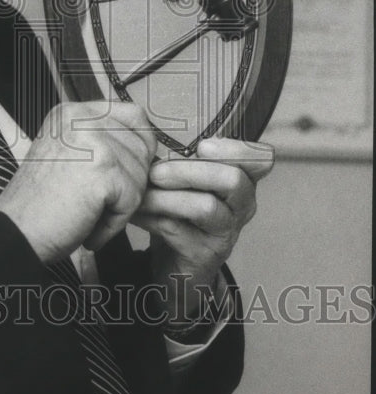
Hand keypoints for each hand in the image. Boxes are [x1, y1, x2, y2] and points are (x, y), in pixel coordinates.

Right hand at [0, 101, 155, 263]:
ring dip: (122, 204)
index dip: (140, 146)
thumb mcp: (67, 154)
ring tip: (89, 214)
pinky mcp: (103, 169)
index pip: (133, 115)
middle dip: (132, 180)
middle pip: (142, 145)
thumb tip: (145, 147)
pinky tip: (90, 226)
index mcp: (72, 113)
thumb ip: (100, 143)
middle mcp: (82, 120)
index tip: (131, 169)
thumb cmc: (37, 203)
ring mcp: (94, 141)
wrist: (15, 231)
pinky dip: (115, 222)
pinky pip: (133, 199)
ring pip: (141, 174)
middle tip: (102, 202)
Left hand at [131, 137, 274, 317]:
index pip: (260, 159)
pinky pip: (178, 231)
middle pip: (234, 180)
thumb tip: (143, 128)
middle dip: (190, 170)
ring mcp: (225, 233)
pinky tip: (134, 211)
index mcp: (241, 181)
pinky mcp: (204, 254)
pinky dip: (151, 217)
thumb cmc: (182, 214)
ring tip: (142, 192)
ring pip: (206, 208)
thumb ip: (181, 158)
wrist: (177, 265)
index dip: (237, 148)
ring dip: (167, 196)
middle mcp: (241, 206)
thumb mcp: (187, 183)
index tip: (203, 146)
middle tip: (156, 171)